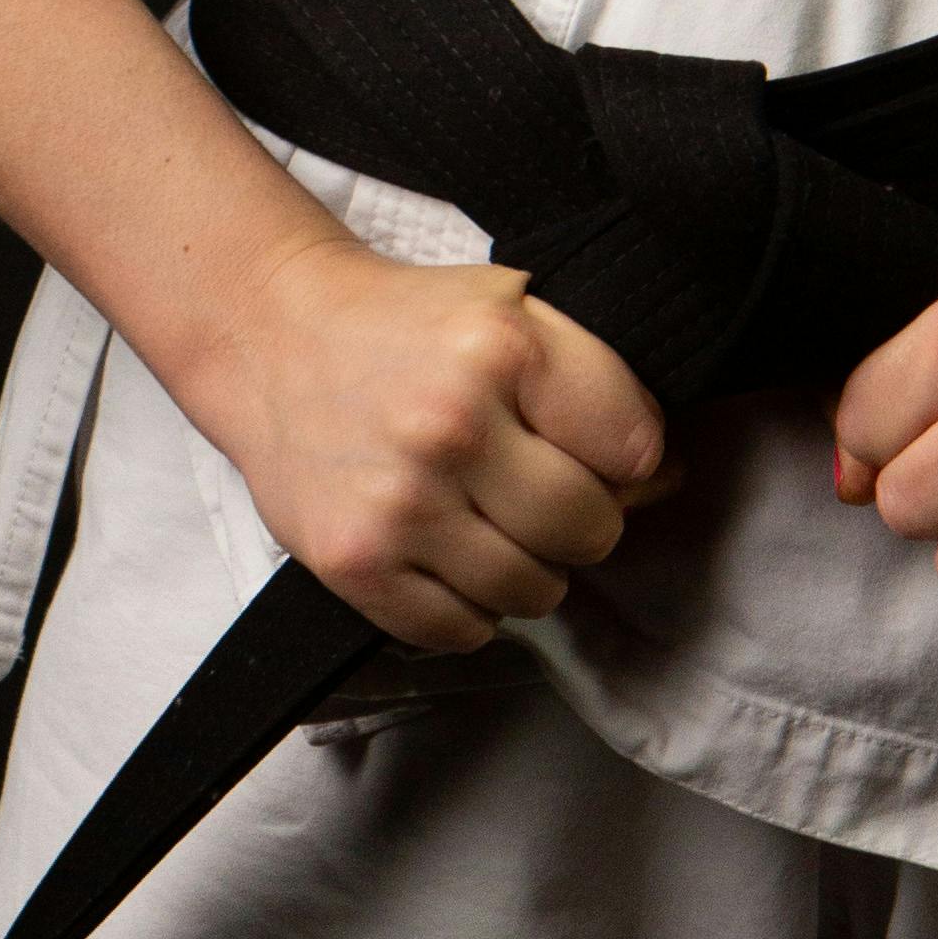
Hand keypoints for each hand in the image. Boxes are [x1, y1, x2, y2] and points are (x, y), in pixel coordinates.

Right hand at [173, 220, 669, 652]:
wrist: (273, 337)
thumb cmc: (408, 325)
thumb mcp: (513, 308)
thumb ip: (595, 382)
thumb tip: (665, 478)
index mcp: (503, 348)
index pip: (634, 449)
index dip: (624, 457)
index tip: (588, 448)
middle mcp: (451, 425)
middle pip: (590, 529)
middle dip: (580, 519)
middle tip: (538, 491)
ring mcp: (400, 503)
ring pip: (534, 591)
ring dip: (527, 568)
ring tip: (488, 520)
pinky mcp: (355, 563)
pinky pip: (461, 630)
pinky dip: (467, 607)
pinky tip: (444, 552)